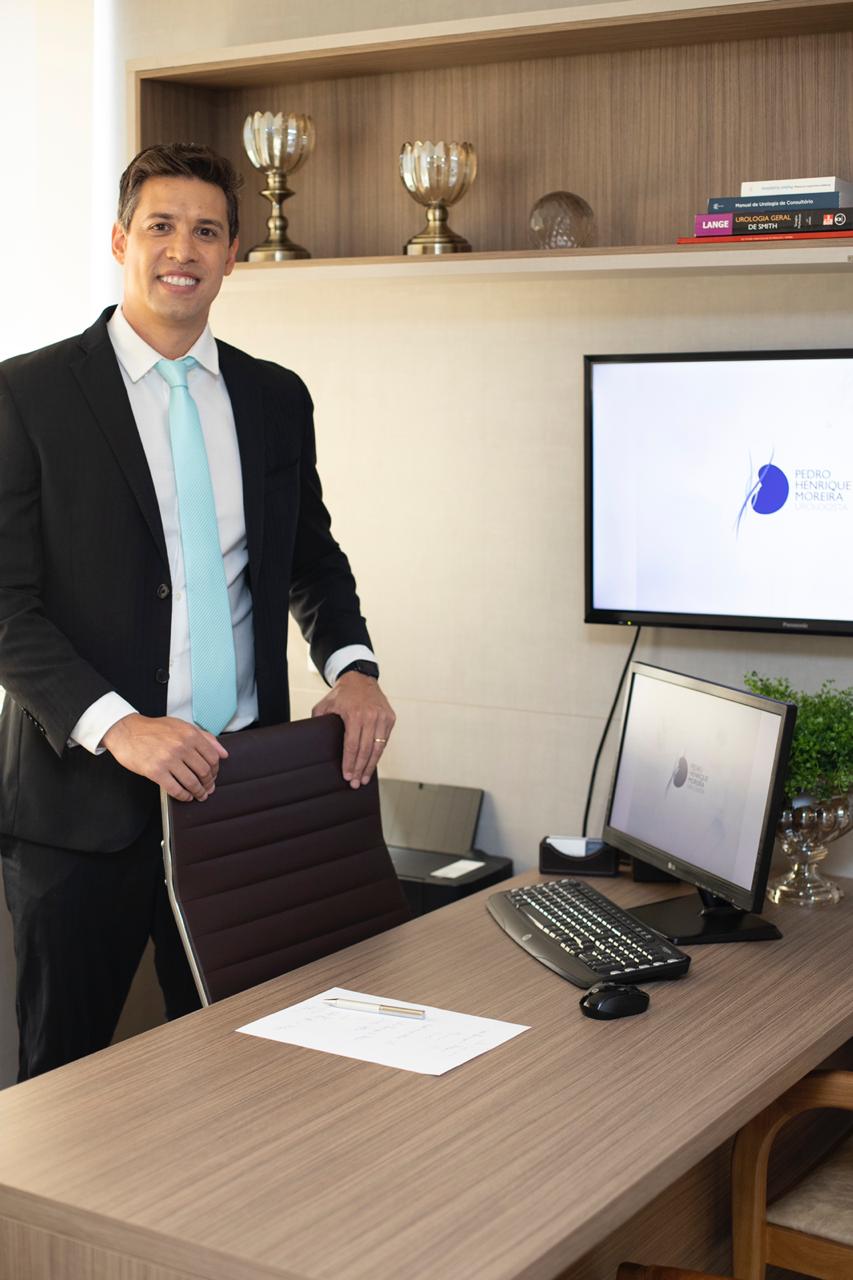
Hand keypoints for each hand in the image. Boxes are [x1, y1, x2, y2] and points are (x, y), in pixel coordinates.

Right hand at [101, 714, 228, 801]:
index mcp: (190, 734)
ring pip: (192, 782)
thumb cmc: (154, 729)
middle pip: (204, 771)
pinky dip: (184, 796)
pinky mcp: (155, 771)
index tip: (213, 776)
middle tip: (208, 789)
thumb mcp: (182, 726)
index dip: (216, 770)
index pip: (212, 756)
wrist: (126, 731)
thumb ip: (205, 738)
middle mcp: (181, 746)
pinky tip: (186, 796)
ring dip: (198, 792)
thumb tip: (224, 753)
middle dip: (208, 783)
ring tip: (199, 795)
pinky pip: (175, 789)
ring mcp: (168, 759)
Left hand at [312, 674, 395, 788]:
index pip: (352, 745)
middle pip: (366, 750)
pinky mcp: (390, 718)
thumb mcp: (324, 705)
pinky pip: (385, 740)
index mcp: (354, 714)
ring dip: (371, 765)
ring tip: (364, 779)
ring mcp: (383, 717)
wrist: (360, 679)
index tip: (347, 776)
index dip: (349, 763)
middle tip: (355, 783)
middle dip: (360, 769)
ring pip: (379, 748)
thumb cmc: (341, 695)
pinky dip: (379, 753)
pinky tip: (372, 763)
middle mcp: (371, 716)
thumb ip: (318, 722)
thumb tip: (311, 742)